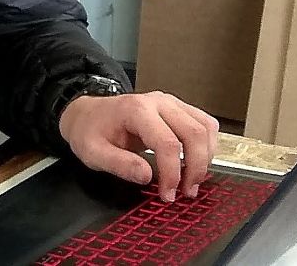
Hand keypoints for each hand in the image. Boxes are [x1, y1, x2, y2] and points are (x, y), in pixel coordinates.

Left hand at [59, 90, 221, 202]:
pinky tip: (196, 162)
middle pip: (194, 133)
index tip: (168, 195)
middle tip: (186, 192)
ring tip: (192, 180)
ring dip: (206, 157)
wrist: (88, 113)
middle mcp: (159, 102)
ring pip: (205, 127)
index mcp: (136, 110)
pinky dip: (208, 145)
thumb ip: (119, 164)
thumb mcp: (93, 153)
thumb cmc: (90, 132)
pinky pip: (205, 123)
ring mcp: (171, 102)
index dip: (172, 173)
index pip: (167, 143)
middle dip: (196, 167)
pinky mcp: (178, 108)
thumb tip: (147, 177)